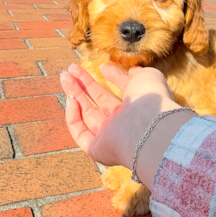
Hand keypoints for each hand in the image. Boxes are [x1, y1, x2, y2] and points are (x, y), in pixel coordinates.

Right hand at [60, 64, 181, 170]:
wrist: (147, 126)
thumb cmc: (151, 100)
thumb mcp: (148, 78)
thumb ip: (140, 74)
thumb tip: (133, 71)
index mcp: (141, 107)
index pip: (124, 91)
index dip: (113, 77)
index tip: (103, 67)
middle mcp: (126, 124)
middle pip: (101, 101)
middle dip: (85, 84)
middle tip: (71, 69)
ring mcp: (110, 138)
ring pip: (87, 114)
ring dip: (75, 94)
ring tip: (64, 75)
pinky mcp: (96, 150)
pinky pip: (81, 133)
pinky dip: (73, 117)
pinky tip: (71, 100)